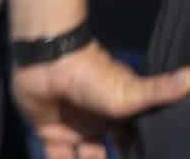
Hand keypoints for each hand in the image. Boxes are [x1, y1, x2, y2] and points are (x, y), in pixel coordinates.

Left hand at [12, 41, 189, 157]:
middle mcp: (100, 125)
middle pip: (109, 155)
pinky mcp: (49, 132)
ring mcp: (74, 129)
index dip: (138, 154)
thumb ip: (164, 90)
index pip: (133, 144)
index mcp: (121, 119)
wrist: (49, 62)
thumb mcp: (134, 92)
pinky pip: (57, 157)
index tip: (153, 158)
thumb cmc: (95, 79)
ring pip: (86, 158)